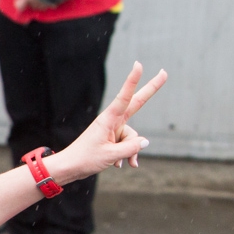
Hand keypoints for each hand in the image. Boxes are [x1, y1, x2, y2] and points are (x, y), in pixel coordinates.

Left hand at [51, 62, 165, 180]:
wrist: (69, 168)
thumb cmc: (85, 159)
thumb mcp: (111, 155)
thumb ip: (131, 148)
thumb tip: (145, 142)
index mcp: (108, 119)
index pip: (125, 97)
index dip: (133, 80)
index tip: (138, 65)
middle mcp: (113, 121)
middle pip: (136, 103)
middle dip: (151, 89)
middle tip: (164, 72)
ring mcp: (114, 129)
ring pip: (133, 137)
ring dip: (129, 152)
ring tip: (118, 163)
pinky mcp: (113, 139)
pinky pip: (127, 145)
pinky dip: (125, 155)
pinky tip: (117, 165)